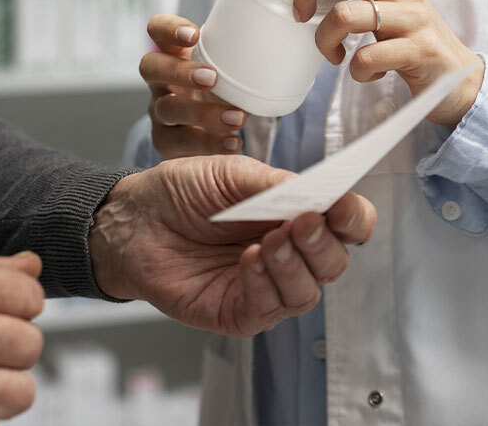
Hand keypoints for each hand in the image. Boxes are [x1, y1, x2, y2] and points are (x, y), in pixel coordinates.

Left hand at [90, 156, 375, 336]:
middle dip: (323, 242)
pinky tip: (248, 260)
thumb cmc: (183, 192)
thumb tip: (318, 193)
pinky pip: (268, 309)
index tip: (341, 205)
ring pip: (307, 291)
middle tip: (302, 222)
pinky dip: (264, 284)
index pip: (347, 225)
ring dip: (295, 266)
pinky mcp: (239, 313)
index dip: (353, 218)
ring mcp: (266, 286)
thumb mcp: (233, 174)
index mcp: (297, 215)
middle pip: (334, 262)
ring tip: (270, 241)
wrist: (134, 217)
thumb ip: (276, 184)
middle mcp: (290, 254)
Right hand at [140, 13, 247, 157]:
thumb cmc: (221, 87)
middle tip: (212, 78)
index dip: (168, 28)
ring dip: (202, 113)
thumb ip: (243, 52)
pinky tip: (234, 143)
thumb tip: (291, 32)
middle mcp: (159, 80)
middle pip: (150, 67)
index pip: (156, 29)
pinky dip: (209, 144)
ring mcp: (158, 111)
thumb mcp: (225, 67)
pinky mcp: (164, 140)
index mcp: (172, 53)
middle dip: (180, 71)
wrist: (207, 128)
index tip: (195, 35)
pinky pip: (179, 143)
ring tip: (237, 118)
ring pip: (167, 109)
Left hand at [260, 0, 484, 127]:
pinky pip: (368, 57)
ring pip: (347, 14)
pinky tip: (365, 72)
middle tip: (300, 16)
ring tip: (332, 54)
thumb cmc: (406, 40)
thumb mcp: (380, 2)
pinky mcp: (419, 50)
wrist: (457, 79)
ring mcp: (412, 17)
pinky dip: (356, 70)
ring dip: (325, 39)